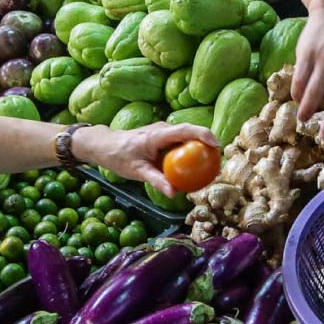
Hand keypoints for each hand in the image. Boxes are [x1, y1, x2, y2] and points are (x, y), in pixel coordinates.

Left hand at [78, 122, 218, 196]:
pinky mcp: (163, 137)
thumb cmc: (119, 157)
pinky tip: (194, 167)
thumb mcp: (138, 172)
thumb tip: (174, 193)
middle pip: (191, 132)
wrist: (105, 145)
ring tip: (211, 165)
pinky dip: (189, 152)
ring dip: (199, 148)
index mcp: (158, 135)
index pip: (185, 130)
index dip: (203, 134)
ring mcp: (163, 132)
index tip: (216, 145)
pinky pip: (180, 143)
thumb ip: (157, 181)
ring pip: (186, 137)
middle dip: (207, 142)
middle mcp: (163, 129)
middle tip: (218, 160)